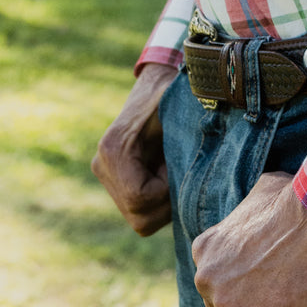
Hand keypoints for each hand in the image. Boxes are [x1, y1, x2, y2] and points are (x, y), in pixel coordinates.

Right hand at [91, 61, 178, 234]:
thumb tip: (204, 155)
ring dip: (165, 205)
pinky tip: (168, 177)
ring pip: (140, 220)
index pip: (139, 197)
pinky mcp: (114, 183)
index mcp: (114, 148)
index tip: (178, 166)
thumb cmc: (173, 95)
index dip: (166, 192)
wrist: (157, 85)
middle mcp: (103, 165)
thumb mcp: (180, 108)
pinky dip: (160, 204)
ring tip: (174, 172)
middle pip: (139, 216)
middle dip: (167, 203)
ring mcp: (106, 176)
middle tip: (181, 173)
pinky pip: (139, 214)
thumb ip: (188, 129)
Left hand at [192, 171, 306, 306]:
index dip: (257, 291)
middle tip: (298, 290)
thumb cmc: (306, 199)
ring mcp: (227, 306)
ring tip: (304, 304)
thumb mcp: (261, 194)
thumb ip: (247, 215)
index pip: (222, 293)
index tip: (287, 273)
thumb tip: (259, 220)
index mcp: (206, 251)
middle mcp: (207, 280)